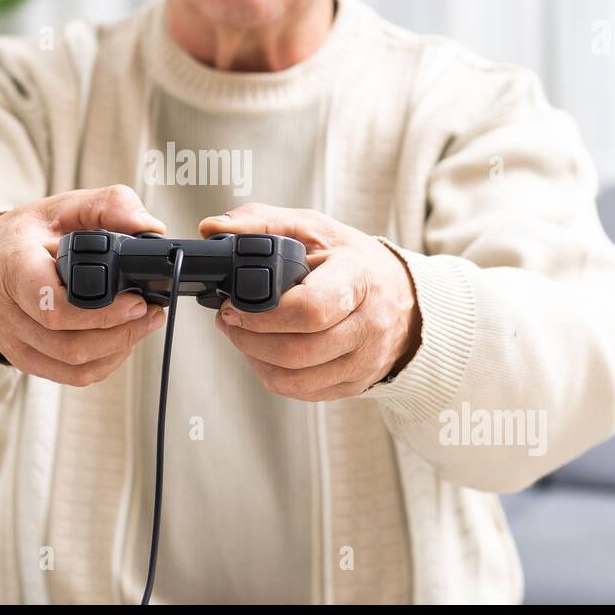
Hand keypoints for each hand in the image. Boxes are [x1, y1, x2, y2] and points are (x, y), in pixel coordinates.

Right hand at [0, 185, 168, 385]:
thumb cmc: (26, 235)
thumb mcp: (63, 205)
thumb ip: (109, 205)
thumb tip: (150, 228)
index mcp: (14, 267)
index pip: (54, 306)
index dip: (102, 312)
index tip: (137, 300)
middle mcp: (7, 312)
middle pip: (69, 344)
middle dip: (121, 333)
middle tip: (150, 313)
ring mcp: (12, 341)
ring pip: (72, 366)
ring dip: (117, 350)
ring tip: (142, 325)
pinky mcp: (22, 359)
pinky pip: (68, 376)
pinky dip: (103, 363)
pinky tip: (120, 342)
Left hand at [198, 203, 420, 400]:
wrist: (403, 297)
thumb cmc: (352, 260)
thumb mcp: (313, 228)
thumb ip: (261, 222)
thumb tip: (212, 228)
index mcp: (359, 280)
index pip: (311, 309)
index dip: (263, 314)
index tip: (233, 304)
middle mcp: (367, 326)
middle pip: (298, 351)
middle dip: (249, 338)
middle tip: (228, 318)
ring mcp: (363, 361)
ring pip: (295, 379)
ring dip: (254, 358)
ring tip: (240, 333)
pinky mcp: (354, 384)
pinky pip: (302, 391)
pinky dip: (271, 374)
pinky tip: (262, 351)